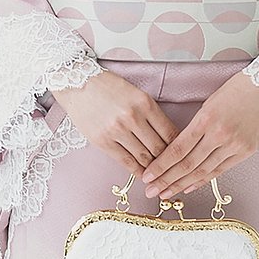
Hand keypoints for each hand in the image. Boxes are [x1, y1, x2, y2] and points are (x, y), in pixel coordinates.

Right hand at [50, 71, 181, 176]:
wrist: (76, 82)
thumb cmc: (107, 86)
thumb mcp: (135, 93)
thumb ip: (151, 113)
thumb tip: (167, 137)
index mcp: (145, 103)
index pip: (170, 132)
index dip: (179, 147)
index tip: (182, 154)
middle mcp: (133, 117)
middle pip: (159, 148)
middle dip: (168, 161)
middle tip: (173, 168)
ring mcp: (117, 131)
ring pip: (144, 157)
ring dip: (154, 169)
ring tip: (160, 175)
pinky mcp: (103, 141)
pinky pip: (126, 162)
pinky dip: (137, 171)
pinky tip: (143, 175)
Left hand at [139, 71, 258, 199]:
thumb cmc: (236, 89)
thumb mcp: (210, 103)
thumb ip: (196, 126)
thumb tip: (178, 147)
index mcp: (206, 119)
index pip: (178, 148)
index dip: (161, 165)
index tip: (147, 175)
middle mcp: (219, 135)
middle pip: (188, 164)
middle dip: (167, 180)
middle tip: (151, 191)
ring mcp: (234, 145)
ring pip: (203, 171)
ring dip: (182, 185)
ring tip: (166, 194)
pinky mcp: (246, 152)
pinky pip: (220, 170)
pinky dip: (203, 180)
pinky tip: (189, 187)